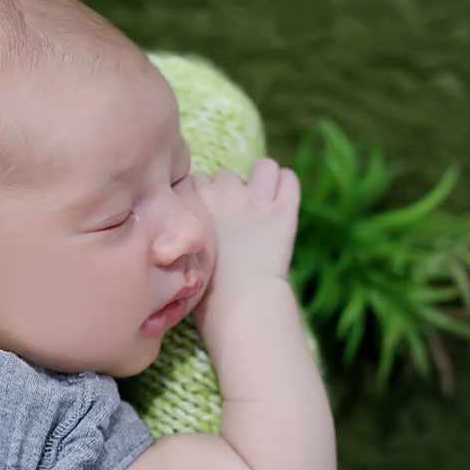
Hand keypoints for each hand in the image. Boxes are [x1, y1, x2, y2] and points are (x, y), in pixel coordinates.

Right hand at [192, 158, 299, 325]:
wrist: (238, 302)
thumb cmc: (203, 290)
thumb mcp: (179, 254)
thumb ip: (182, 232)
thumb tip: (183, 233)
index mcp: (195, 200)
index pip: (194, 181)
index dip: (199, 199)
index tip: (202, 216)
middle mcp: (226, 192)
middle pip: (225, 176)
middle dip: (228, 192)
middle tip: (231, 218)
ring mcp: (257, 200)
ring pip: (263, 166)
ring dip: (261, 180)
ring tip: (261, 201)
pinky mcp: (284, 212)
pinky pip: (289, 179)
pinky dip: (286, 185)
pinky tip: (282, 201)